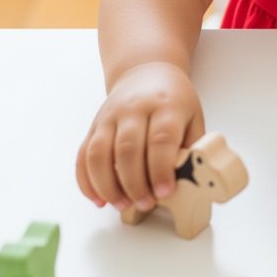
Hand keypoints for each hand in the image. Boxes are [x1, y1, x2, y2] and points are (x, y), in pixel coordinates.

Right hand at [75, 62, 204, 212]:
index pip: (160, 138)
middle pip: (127, 149)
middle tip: (145, 203)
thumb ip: (191, 147)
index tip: (164, 192)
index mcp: (165, 106)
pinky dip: (87, 182)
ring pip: (99, 154)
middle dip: (134, 183)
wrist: (146, 72)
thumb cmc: (174, 100)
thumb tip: (188, 181)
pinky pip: (83, 156)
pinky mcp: (94, 126)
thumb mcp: (193, 116)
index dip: (160, 169)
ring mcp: (110, 116)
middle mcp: (134, 109)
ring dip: (108, 186)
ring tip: (122, 205)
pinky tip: (99, 199)